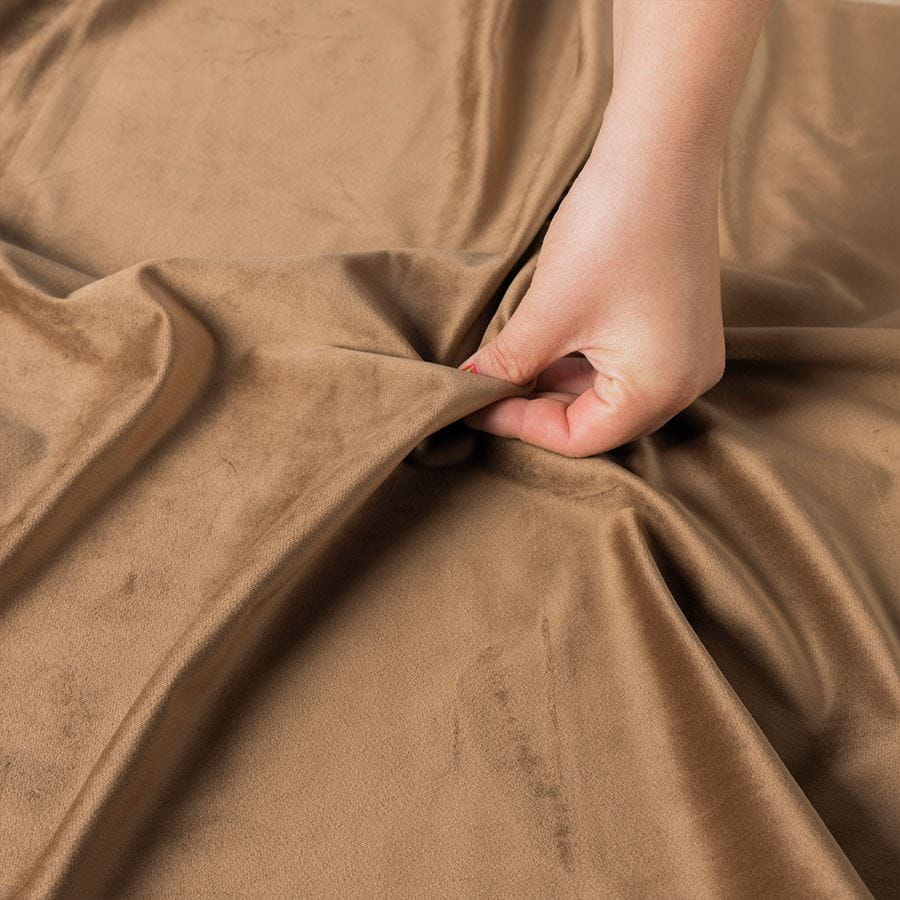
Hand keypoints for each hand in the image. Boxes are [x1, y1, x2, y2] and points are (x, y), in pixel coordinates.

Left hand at [458, 132, 726, 458]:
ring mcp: (691, 352)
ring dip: (556, 380)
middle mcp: (688, 382)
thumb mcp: (548, 311)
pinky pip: (625, 363)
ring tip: (512, 359)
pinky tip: (547, 338)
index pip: (579, 439)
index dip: (518, 424)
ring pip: (608, 392)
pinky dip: (582, 359)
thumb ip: (508, 363)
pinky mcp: (683, 325)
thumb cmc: (612, 230)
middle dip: (537, 403)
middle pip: (596, 420)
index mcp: (661, 390)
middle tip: (488, 383)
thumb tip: (469, 388)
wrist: (663, 147)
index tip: (473, 403)